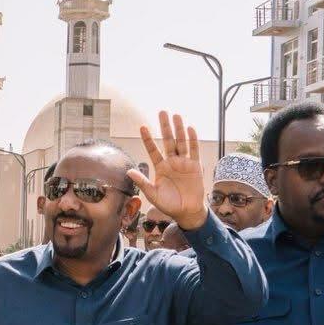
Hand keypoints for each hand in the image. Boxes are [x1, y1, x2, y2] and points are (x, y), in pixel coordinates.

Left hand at [131, 112, 208, 231]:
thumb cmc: (169, 204)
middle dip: (165, 127)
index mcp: (160, 167)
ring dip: (179, 129)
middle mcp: (172, 162)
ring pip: (181, 142)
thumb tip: (128, 171)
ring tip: (176, 115)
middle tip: (162, 112)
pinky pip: (194, 150)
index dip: (148, 139)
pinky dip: (192, 140)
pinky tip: (190, 128)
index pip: (153, 150)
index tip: (142, 127)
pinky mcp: (195, 166)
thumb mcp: (153, 194)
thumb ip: (142, 182)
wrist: (187, 212)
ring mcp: (184, 163)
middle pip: (168, 141)